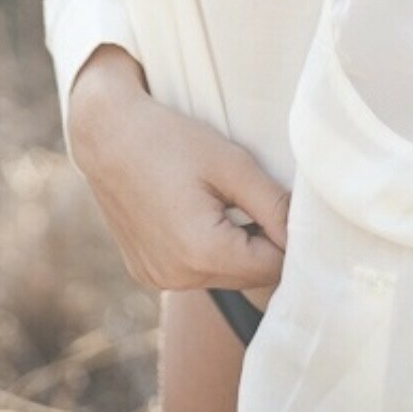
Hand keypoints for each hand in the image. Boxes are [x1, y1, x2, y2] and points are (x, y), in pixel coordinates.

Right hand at [69, 55, 290, 292]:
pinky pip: (192, 271)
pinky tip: (195, 211)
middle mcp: (177, 278)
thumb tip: (306, 234)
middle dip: (262, 244)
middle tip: (258, 198)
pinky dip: (205, 250)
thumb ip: (273, 204)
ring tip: (223, 200)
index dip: (288, 239)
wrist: (106, 133)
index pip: (273, 268)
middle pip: (247, 276)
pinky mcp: (145, 272)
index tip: (287, 208)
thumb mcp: (231, 164)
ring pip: (221, 275)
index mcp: (201, 253)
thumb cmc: (170, 140)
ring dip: (234, 248)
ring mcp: (157, 278)